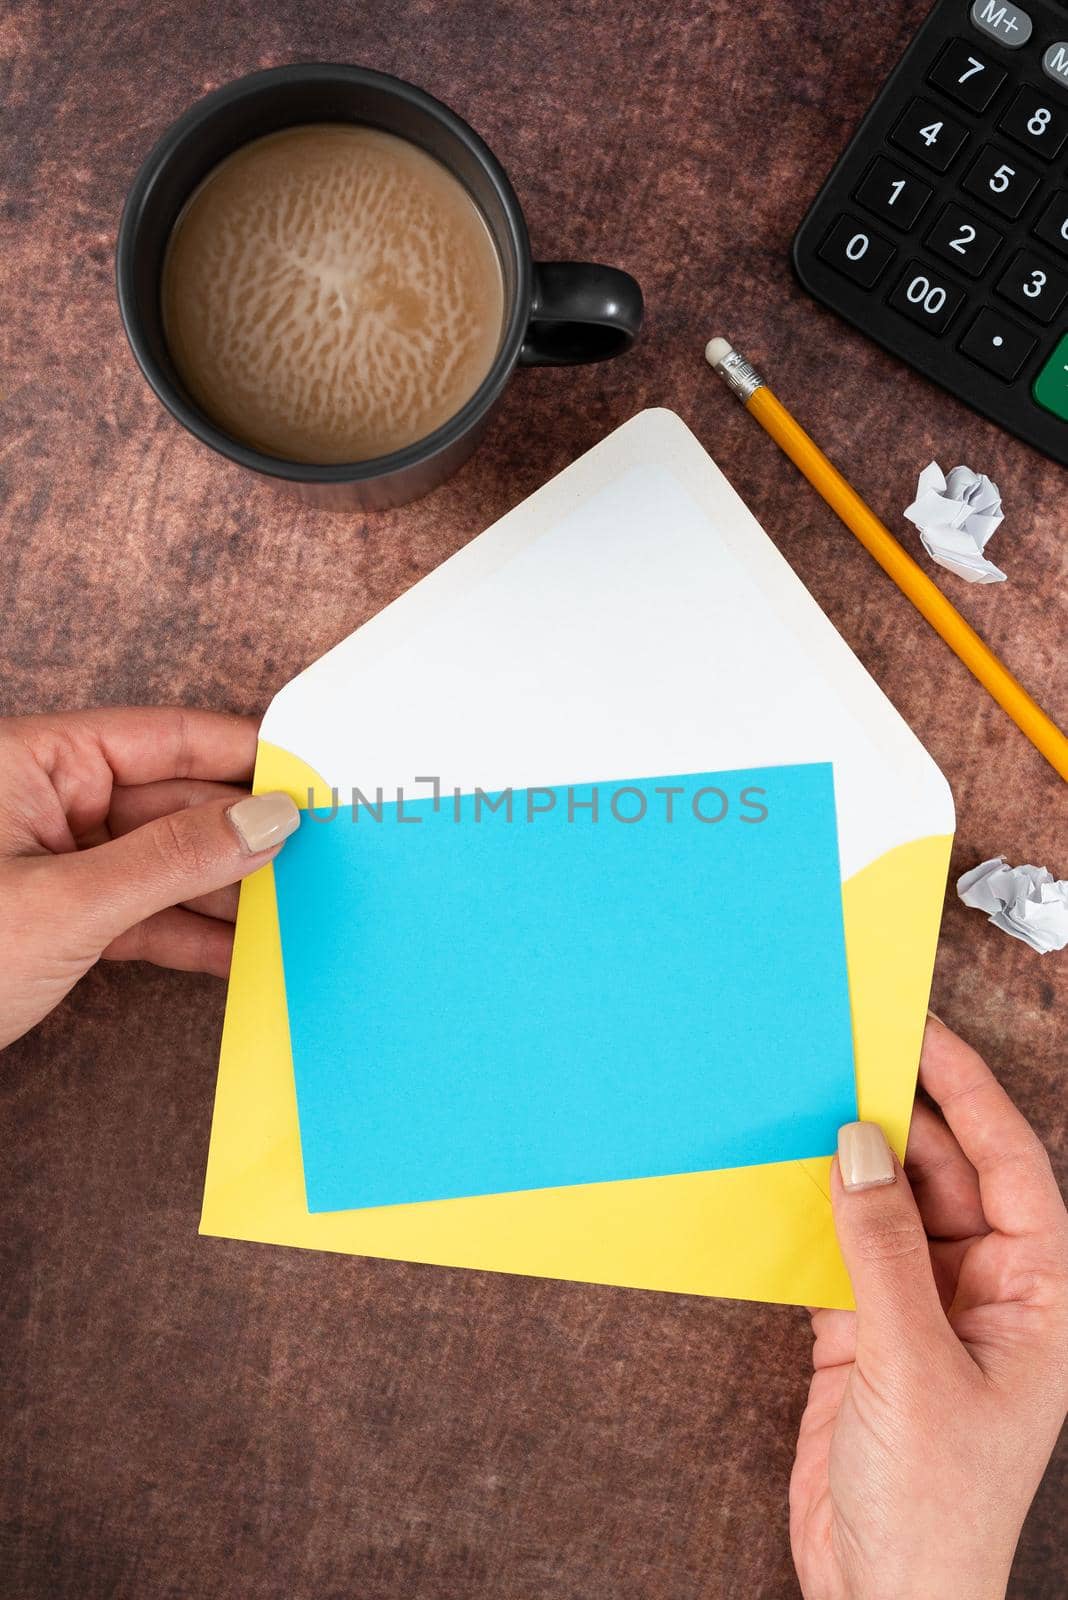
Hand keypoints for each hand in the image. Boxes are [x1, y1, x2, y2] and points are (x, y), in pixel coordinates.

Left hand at [0, 706, 298, 1048]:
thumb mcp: (65, 905)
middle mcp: (50, 802)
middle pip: (176, 802)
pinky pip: (145, 915)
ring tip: (302, 912)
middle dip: (247, 834)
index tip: (315, 779)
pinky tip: (248, 954)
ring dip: (231, 893)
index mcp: (34, 762)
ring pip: (167, 864)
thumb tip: (265, 821)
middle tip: (328, 858)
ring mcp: (58, 862)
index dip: (245, 756)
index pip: (166, 738)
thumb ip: (174, 860)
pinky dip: (193, 937)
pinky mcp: (63, 920)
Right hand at [790, 1016, 1067, 1599]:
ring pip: (890, 1204)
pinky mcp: (866, 1330)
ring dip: (852, 1160)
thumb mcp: (915, 1365)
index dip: (969, 1093)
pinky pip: (843, 1244)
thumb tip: (860, 1148)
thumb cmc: (937, 1507)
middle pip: (947, 1175)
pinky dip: (814, 1209)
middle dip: (902, 1117)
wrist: (881, 1598)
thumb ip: (884, 1249)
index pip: (1010, 1168)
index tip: (922, 1032)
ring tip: (809, 1097)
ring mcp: (923, 1308)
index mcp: (1038, 1297)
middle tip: (848, 1053)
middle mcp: (986, 1292)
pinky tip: (785, 1175)